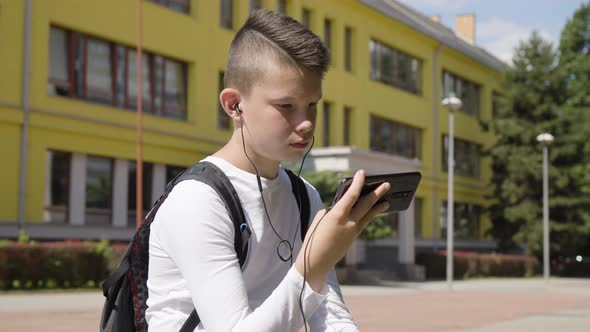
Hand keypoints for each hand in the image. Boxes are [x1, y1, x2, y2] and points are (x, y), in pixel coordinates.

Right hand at [295, 170, 389, 290]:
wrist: (316, 260)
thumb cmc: (314, 237)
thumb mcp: (321, 218)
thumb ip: (333, 209)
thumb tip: (345, 205)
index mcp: (337, 214)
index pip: (352, 194)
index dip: (358, 182)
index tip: (362, 173)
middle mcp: (349, 222)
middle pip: (367, 204)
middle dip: (377, 192)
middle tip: (387, 184)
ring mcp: (353, 230)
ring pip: (369, 214)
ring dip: (378, 206)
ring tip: (387, 200)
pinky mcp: (354, 237)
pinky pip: (365, 222)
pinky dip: (370, 215)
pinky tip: (374, 211)